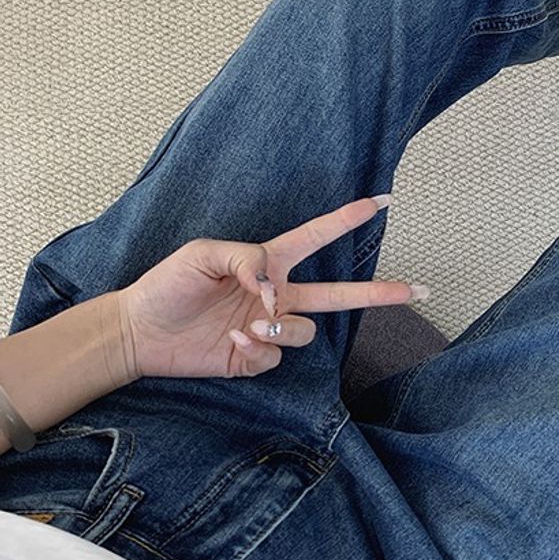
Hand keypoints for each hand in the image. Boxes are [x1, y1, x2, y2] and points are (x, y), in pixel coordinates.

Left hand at [114, 195, 426, 379]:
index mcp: (269, 261)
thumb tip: (277, 292)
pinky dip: (259, 348)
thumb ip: (247, 262)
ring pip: (306, 330)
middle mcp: (278, 295)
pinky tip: (234, 340)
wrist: (138, 331)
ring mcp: (270, 328)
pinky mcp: (256, 357)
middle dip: (381, 292)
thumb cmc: (168, 283)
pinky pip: (276, 355)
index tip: (382, 202)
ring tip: (251, 324)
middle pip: (341, 294)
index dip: (349, 219)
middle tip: (418, 290)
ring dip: (283, 327)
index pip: (318, 236)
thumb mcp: (203, 254)